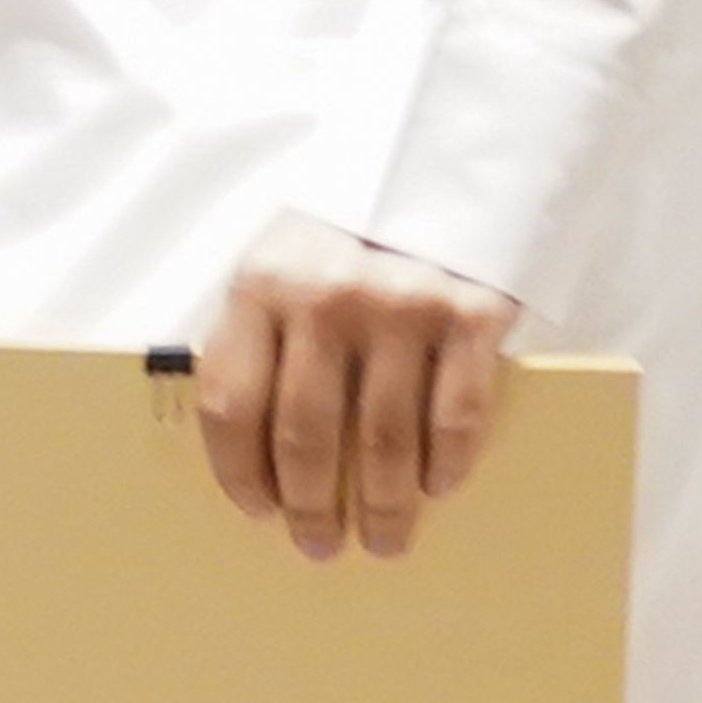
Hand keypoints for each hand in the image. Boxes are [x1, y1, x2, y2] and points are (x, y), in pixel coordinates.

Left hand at [193, 209, 519, 560]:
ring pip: (383, 441)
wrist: (440, 155)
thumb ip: (264, 332)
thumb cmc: (346, 229)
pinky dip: (447, 464)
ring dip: (383, 506)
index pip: (232, 402)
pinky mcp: (469, 314)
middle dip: (311, 506)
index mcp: (260, 284)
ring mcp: (400, 306)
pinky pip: (455, 414)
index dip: (238, 469)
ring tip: (386, 540)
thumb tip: (252, 444)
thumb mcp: (283, 261)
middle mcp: (325, 297)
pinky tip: (438, 488)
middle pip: (306, 434)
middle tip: (321, 547)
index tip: (256, 509)